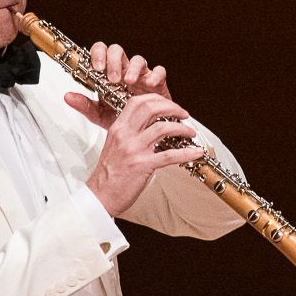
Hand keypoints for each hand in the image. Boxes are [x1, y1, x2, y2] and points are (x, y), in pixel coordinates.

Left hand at [61, 41, 173, 130]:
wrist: (142, 133)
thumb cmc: (122, 119)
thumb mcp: (99, 115)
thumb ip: (84, 105)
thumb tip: (67, 96)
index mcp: (108, 74)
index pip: (101, 53)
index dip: (97, 55)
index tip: (96, 68)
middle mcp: (124, 71)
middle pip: (117, 51)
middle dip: (113, 61)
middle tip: (111, 78)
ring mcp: (141, 75)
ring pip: (138, 59)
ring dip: (132, 68)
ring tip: (128, 82)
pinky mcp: (158, 83)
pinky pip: (159, 71)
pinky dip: (155, 75)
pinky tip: (149, 85)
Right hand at [75, 89, 199, 216]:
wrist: (100, 196)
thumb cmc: (108, 174)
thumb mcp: (114, 146)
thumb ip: (129, 133)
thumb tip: (150, 126)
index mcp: (118, 128)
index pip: (137, 102)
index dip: (157, 99)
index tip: (169, 105)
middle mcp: (125, 135)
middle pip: (151, 108)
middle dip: (172, 108)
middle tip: (183, 114)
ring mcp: (134, 150)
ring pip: (163, 128)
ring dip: (182, 128)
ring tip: (190, 132)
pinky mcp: (143, 165)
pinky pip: (169, 155)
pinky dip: (186, 153)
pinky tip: (195, 153)